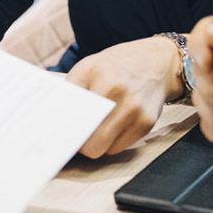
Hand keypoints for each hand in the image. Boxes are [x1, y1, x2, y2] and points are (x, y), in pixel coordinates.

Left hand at [66, 36, 183, 157]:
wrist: (158, 63)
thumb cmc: (119, 67)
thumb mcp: (89, 67)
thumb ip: (72, 91)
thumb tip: (54, 121)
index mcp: (91, 70)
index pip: (65, 109)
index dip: (59, 124)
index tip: (56, 132)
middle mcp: (113, 87)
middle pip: (82, 136)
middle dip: (78, 140)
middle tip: (77, 134)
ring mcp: (132, 106)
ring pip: (99, 148)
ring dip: (95, 143)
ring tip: (97, 128)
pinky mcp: (145, 122)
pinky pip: (117, 149)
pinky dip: (112, 142)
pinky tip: (115, 126)